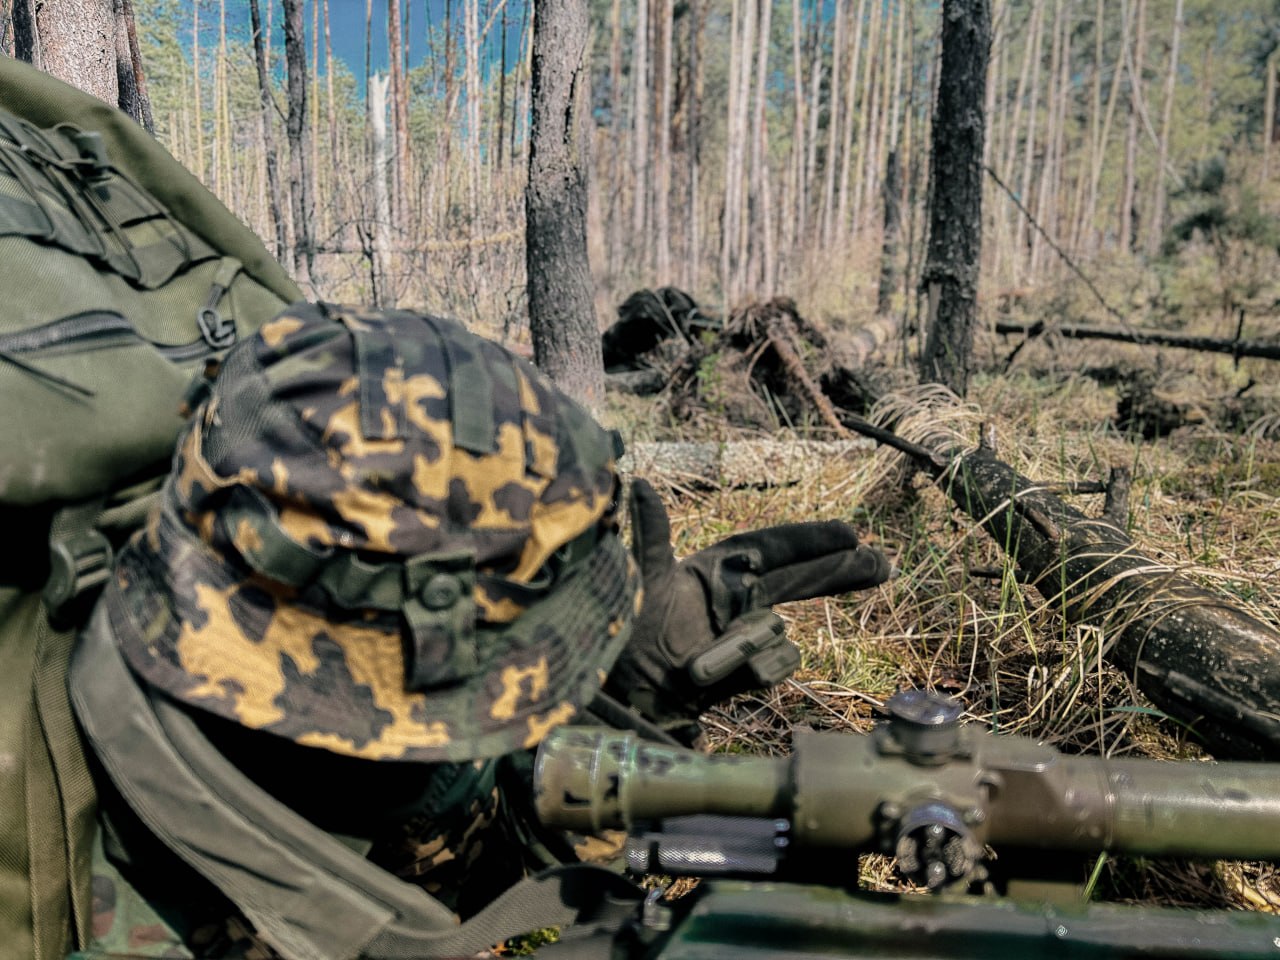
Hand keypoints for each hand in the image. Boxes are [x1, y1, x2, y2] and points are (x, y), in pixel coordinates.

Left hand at [605, 479, 891, 742]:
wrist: (630, 689)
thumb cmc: (629, 628)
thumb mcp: (640, 580)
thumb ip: (650, 535)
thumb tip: (638, 484)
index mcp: (717, 569)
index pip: (772, 547)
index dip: (811, 540)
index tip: (852, 535)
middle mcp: (738, 598)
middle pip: (800, 579)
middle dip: (841, 570)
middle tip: (885, 564)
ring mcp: (747, 635)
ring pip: (778, 632)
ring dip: (756, 644)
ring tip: (712, 662)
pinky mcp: (748, 669)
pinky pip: (773, 664)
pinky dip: (762, 667)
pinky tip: (745, 674)